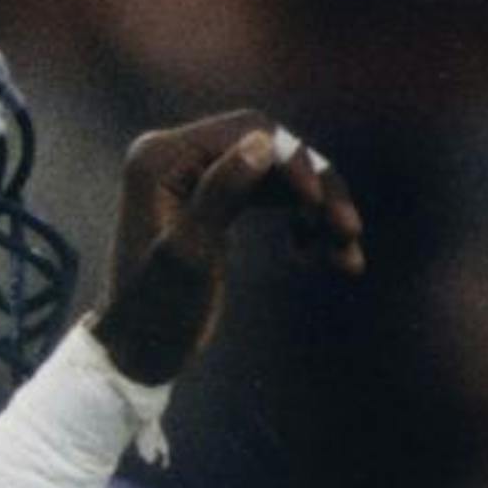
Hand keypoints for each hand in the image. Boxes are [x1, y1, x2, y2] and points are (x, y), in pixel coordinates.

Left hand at [92, 110, 364, 385]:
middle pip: (271, 149)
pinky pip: (273, 196)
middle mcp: (177, 156)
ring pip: (280, 174)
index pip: (246, 132)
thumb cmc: (153, 313)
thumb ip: (219, 197)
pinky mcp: (216, 200)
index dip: (292, 162)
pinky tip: (321, 256)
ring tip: (348, 251)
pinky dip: (304, 221)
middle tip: (350, 231)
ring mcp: (198, 176)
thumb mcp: (186, 258)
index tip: (320, 207)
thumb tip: (263, 141)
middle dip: (316, 189)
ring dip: (319, 208)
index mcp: (160, 158)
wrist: (137, 354)